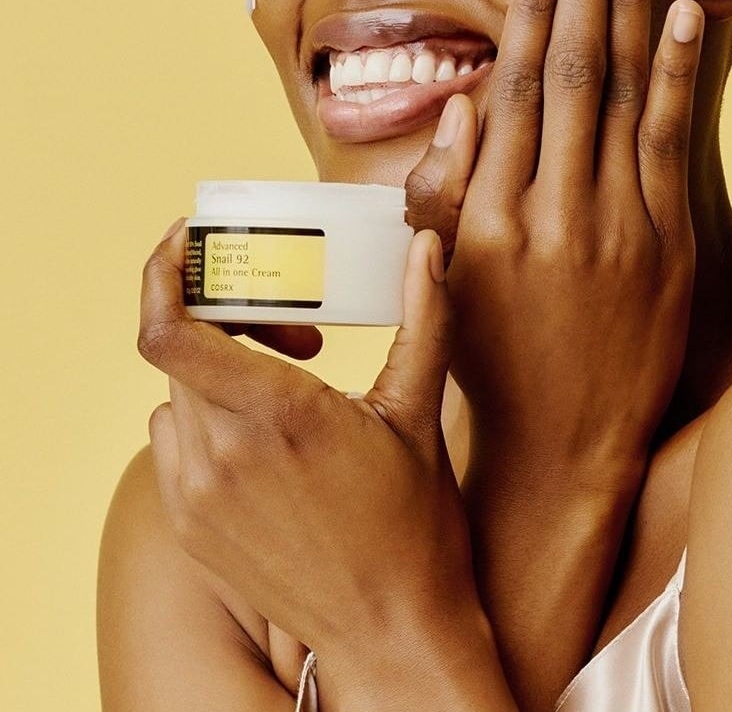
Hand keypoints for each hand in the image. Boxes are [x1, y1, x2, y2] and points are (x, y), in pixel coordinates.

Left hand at [138, 221, 474, 667]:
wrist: (392, 631)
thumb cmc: (415, 522)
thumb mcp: (421, 410)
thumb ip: (425, 316)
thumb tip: (426, 245)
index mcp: (279, 417)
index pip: (169, 332)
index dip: (162, 275)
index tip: (188, 242)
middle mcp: (222, 458)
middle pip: (178, 351)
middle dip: (223, 317)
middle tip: (288, 323)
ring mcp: (199, 499)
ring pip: (174, 395)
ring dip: (215, 369)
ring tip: (286, 379)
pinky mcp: (190, 529)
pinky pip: (169, 444)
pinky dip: (202, 418)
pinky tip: (262, 433)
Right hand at [408, 0, 702, 484]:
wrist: (560, 450)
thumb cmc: (488, 359)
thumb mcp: (443, 282)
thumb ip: (442, 192)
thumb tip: (464, 102)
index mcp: (485, 219)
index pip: (513, 86)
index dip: (531, 3)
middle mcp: (549, 214)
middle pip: (570, 71)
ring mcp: (616, 230)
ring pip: (621, 92)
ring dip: (629, 1)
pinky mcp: (667, 248)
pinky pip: (670, 145)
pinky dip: (678, 74)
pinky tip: (683, 10)